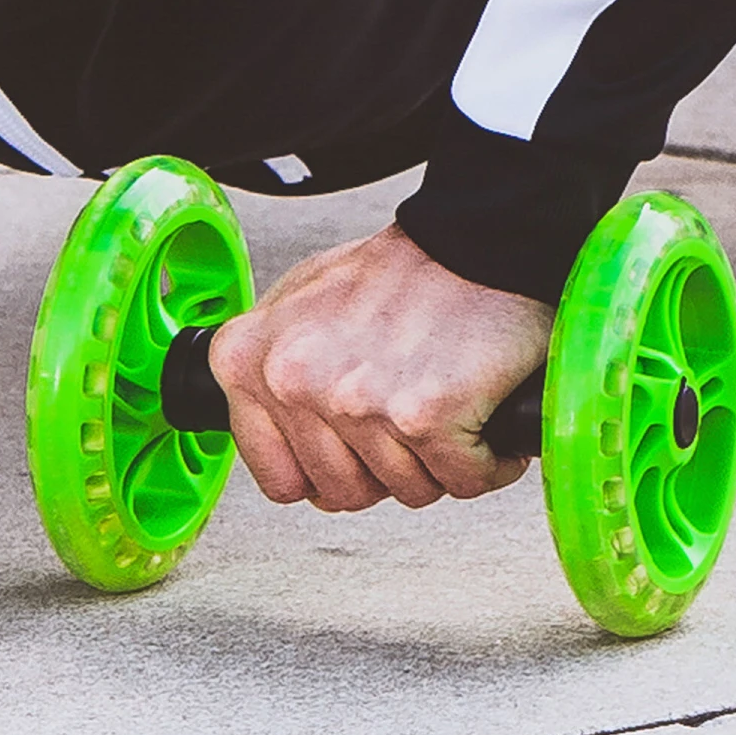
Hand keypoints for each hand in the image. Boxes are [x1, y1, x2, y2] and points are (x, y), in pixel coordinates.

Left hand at [209, 224, 554, 511]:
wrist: (475, 240)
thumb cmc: (400, 271)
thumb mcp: (300, 305)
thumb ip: (273, 371)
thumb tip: (279, 435)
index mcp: (249, 361)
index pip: (279, 480)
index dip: (328, 472)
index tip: (353, 450)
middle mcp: (294, 383)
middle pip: (345, 494)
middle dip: (387, 469)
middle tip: (410, 421)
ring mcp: (357, 404)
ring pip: (405, 492)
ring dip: (439, 463)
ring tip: (447, 408)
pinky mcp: (423, 417)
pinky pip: (461, 481)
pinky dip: (486, 461)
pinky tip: (482, 418)